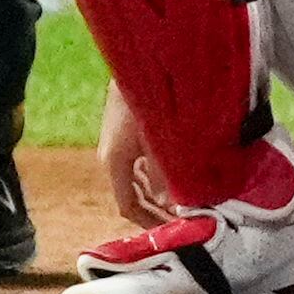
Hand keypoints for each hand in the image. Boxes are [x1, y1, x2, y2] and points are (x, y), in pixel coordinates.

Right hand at [98, 84, 174, 227]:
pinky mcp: (124, 133)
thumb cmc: (147, 101)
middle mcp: (111, 157)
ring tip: (182, 200)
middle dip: (155, 209)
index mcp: (114, 162)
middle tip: (182, 218)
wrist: (136, 62)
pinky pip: (138, 164)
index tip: (171, 231)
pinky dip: (153, 175)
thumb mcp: (159, 143)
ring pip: (135, 180)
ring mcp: (116, 145)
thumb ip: (164, 176)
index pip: (127, 206)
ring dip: (156, 193)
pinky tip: (173, 175)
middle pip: (131, 194)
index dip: (148, 223)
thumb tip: (172, 206)